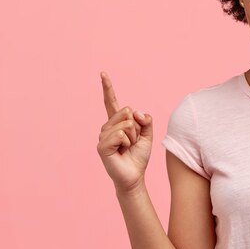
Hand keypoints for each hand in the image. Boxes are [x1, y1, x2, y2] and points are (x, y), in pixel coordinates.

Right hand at [96, 71, 152, 192]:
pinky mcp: (102, 146)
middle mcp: (107, 126)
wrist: (135, 175)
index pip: (111, 101)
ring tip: (127, 147)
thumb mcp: (148, 134)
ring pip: (126, 123)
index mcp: (117, 122)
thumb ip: (145, 119)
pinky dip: (127, 142)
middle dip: (137, 127)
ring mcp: (103, 135)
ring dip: (133, 137)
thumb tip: (135, 112)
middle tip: (132, 141)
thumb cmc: (138, 155)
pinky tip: (122, 151)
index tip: (103, 73)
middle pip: (128, 111)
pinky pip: (121, 134)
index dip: (107, 87)